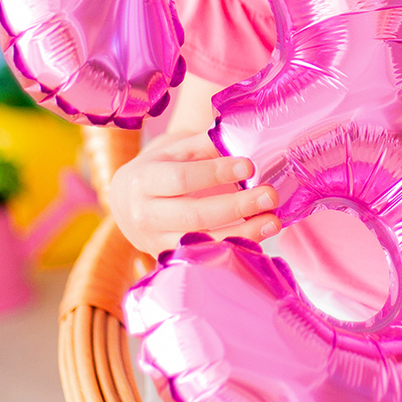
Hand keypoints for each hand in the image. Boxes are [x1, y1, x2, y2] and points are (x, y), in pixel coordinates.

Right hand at [108, 129, 279, 256]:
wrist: (128, 199)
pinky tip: (258, 237)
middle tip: (269, 195)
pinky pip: (205, 257)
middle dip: (236, 207)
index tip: (249, 166)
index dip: (216, 173)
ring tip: (273, 221)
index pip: (182, 178)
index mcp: (142, 180)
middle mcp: (144, 215)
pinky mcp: (169, 259)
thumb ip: (206, 145)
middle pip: (194, 214)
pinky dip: (234, 248)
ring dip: (243, 234)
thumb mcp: (175, 149)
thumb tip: (244, 142)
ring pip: (202, 242)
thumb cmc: (160, 167)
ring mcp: (155, 242)